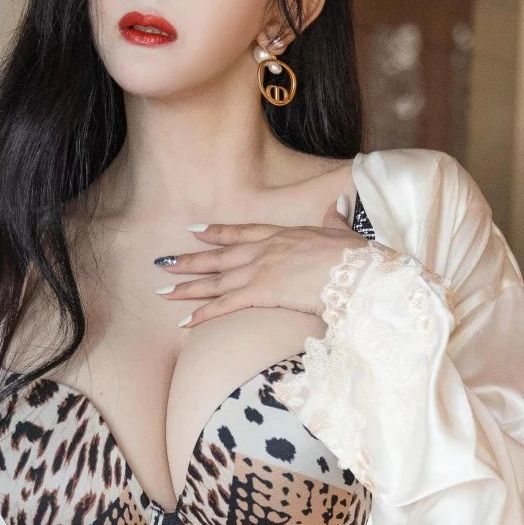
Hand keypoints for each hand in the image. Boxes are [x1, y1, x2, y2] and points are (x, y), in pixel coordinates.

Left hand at [153, 196, 367, 327]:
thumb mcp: (343, 232)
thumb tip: (338, 203)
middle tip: (164, 263)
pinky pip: (226, 305)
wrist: (359, 271)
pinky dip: (205, 314)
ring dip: (188, 287)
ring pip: (216, 280)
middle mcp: (266, 250)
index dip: (217, 233)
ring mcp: (262, 270)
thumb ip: (334, 218)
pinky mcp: (262, 293)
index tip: (195, 231)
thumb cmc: (357, 256)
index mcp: (283, 235)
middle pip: (220, 256)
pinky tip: (186, 321)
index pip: (242, 233)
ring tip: (164, 291)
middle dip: (190, 260)